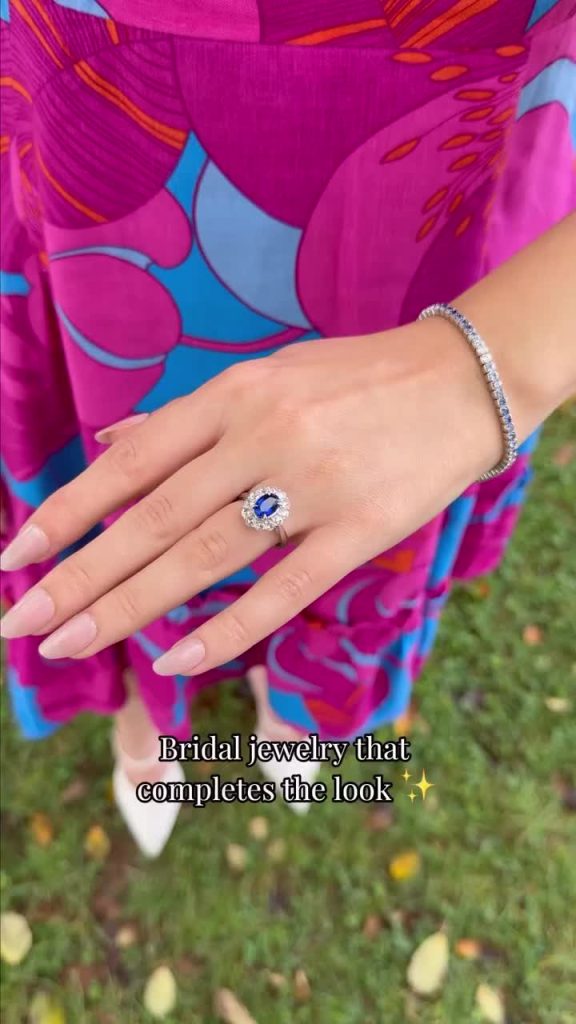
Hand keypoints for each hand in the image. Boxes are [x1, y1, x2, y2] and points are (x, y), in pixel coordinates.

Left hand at [0, 319, 500, 674]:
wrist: (465, 379)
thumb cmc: (359, 378)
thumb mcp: (268, 375)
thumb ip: (189, 418)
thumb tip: (112, 443)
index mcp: (235, 394)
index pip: (134, 462)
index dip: (69, 511)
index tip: (18, 554)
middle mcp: (262, 435)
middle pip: (154, 518)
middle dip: (81, 575)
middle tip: (22, 621)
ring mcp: (311, 484)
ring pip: (204, 555)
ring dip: (130, 604)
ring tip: (71, 642)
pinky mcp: (360, 528)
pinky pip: (283, 588)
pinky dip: (226, 627)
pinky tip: (175, 656)